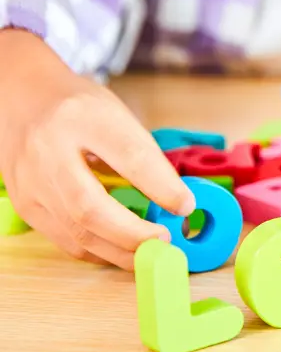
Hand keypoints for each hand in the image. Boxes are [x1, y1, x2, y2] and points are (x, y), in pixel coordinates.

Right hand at [0, 30, 194, 268]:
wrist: (23, 98)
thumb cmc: (80, 108)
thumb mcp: (117, 114)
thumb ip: (144, 155)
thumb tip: (178, 202)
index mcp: (82, 117)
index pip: (129, 156)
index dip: (161, 186)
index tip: (186, 205)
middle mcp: (48, 149)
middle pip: (90, 206)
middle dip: (133, 234)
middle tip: (165, 242)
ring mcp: (30, 180)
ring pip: (76, 231)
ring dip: (119, 251)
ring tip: (151, 253)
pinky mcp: (23, 204)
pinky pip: (64, 239)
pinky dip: (98, 250)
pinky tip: (121, 250)